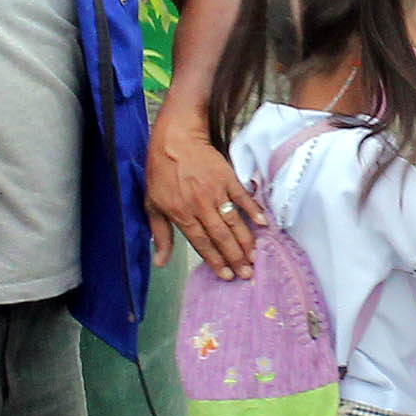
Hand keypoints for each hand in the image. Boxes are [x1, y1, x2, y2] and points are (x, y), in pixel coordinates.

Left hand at [143, 119, 257, 279]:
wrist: (175, 139)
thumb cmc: (160, 172)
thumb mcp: (152, 204)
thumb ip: (159, 234)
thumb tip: (160, 262)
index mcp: (181, 213)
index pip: (201, 243)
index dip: (215, 260)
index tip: (227, 276)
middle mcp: (200, 205)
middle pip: (221, 236)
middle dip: (235, 257)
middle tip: (247, 273)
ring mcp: (215, 191)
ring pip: (233, 221)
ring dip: (245, 241)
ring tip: (255, 257)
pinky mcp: (227, 178)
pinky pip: (242, 198)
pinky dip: (253, 211)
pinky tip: (263, 224)